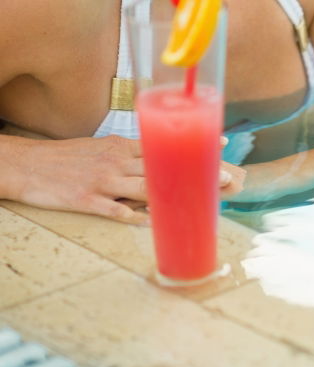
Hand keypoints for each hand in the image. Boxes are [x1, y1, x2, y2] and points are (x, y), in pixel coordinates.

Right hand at [16, 135, 245, 223]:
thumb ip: (130, 154)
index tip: (225, 143)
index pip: (166, 144)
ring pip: (145, 187)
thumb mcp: (103, 147)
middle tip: (229, 177)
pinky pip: (113, 209)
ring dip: (176, 194)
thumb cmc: (68, 157)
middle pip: (165, 165)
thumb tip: (155, 162)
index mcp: (123, 146)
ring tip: (203, 199)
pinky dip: (131, 216)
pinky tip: (150, 223)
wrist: (30, 164)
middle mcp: (118, 160)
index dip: (196, 145)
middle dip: (198, 171)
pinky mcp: (86, 200)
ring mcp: (103, 180)